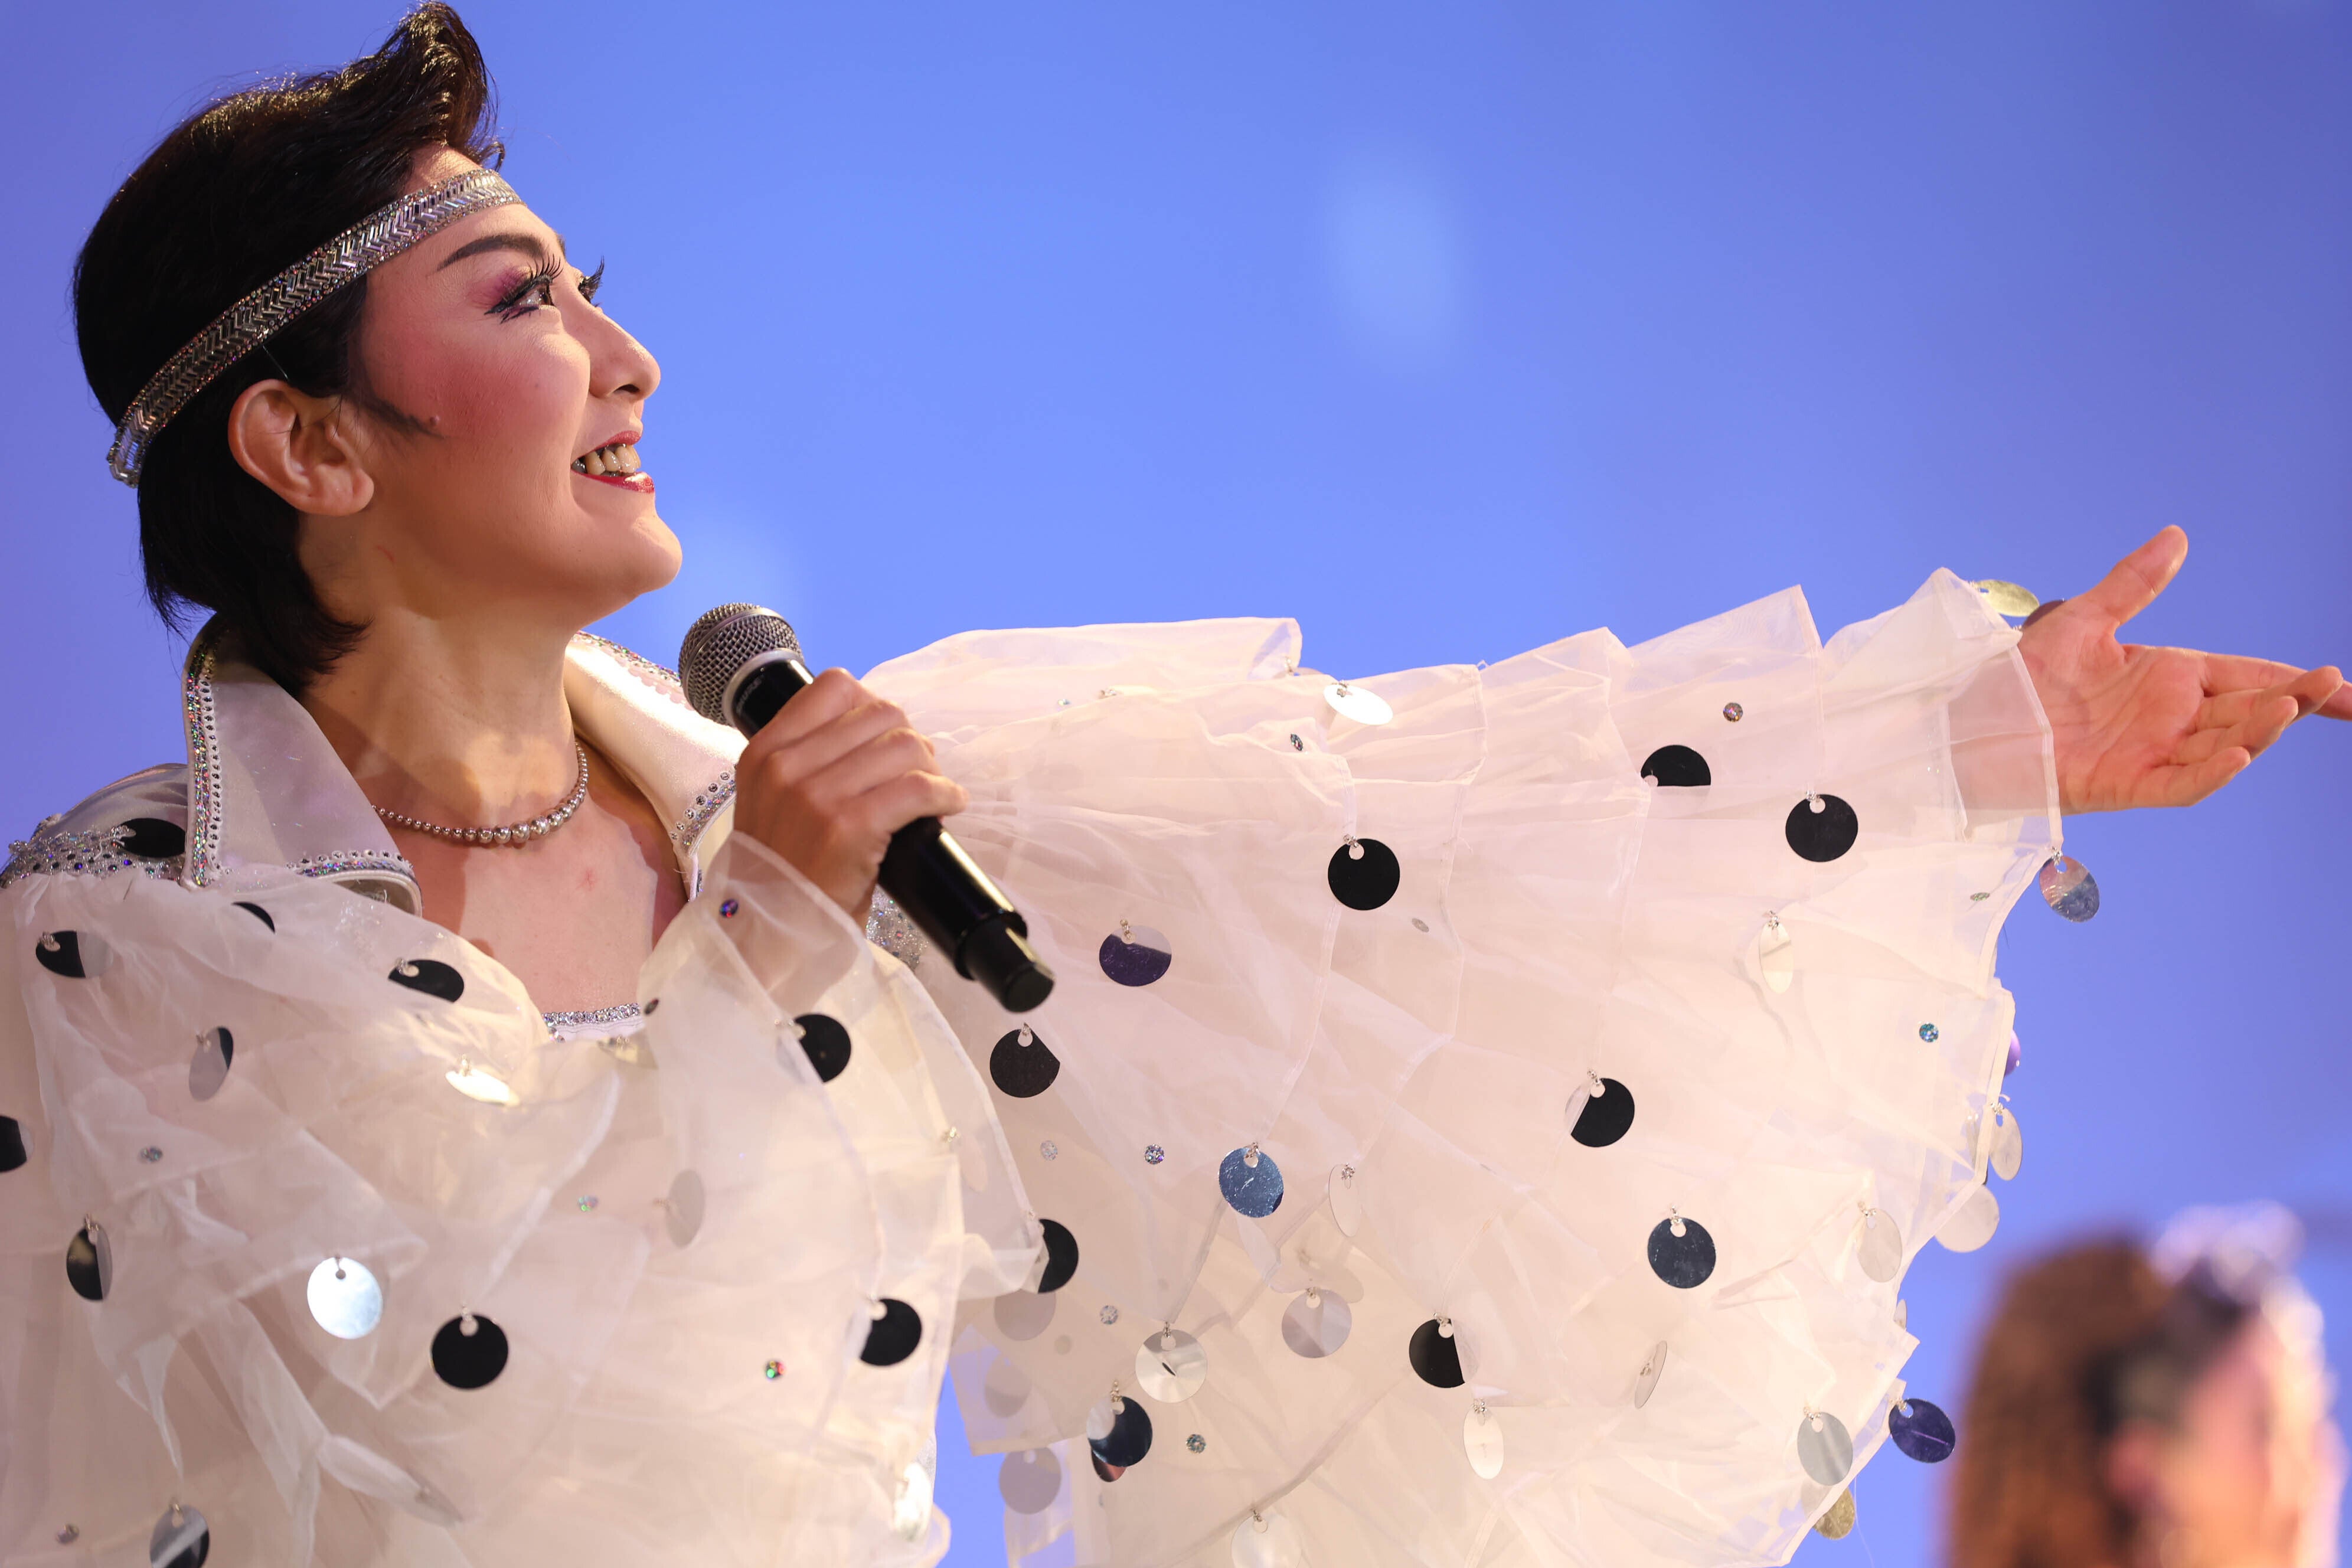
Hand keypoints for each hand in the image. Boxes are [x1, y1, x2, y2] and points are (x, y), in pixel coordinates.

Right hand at [730, 668, 967, 917]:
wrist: (769, 932)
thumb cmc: (783, 871)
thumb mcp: (773, 802)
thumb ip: (807, 762)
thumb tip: (879, 734)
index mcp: (766, 752)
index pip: (835, 687)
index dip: (874, 706)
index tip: (887, 738)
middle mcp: (786, 766)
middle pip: (880, 714)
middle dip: (909, 741)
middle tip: (917, 773)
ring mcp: (815, 795)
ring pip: (904, 746)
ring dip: (931, 769)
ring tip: (934, 793)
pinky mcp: (848, 827)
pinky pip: (917, 787)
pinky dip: (944, 794)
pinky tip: (948, 806)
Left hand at [2019, 526, 2348, 812]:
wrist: (1973, 722)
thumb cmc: (2023, 676)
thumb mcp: (2084, 620)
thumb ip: (2133, 584)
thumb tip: (2175, 535)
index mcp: (2171, 679)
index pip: (2251, 676)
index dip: (2298, 680)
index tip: (2342, 680)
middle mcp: (2171, 718)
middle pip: (2248, 711)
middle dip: (2293, 701)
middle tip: (2332, 685)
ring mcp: (2152, 753)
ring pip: (2224, 746)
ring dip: (2258, 731)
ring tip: (2289, 707)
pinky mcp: (2126, 784)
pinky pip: (2180, 783)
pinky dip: (2210, 772)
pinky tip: (2237, 756)